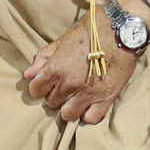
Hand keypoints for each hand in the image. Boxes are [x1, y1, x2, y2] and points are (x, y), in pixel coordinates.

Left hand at [24, 0, 149, 122]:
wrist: (121, 31)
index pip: (36, 90)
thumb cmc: (90, 31)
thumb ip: (44, 58)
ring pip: (69, 115)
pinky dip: (88, 114)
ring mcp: (88, 94)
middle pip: (52, 102)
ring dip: (69, 107)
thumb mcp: (62, 40)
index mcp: (56, 68)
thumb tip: (29, 74)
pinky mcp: (107, 99)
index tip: (44, 82)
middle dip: (54, 95)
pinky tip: (88, 103)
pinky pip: (91, 118)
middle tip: (62, 86)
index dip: (38, 86)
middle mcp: (70, 84)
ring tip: (74, 97)